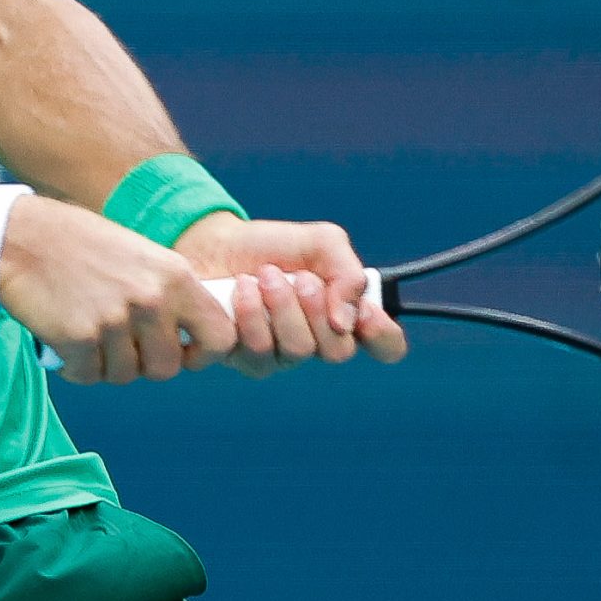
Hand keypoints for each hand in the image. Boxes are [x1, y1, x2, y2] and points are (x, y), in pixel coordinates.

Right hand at [0, 196, 237, 383]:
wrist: (24, 238)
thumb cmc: (83, 248)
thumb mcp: (144, 258)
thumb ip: (171, 296)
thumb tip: (190, 341)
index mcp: (175, 276)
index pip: (221, 338)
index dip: (204, 355)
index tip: (182, 353)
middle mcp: (151, 299)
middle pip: (167, 368)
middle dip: (144, 363)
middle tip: (119, 342)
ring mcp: (115, 320)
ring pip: (126, 375)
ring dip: (107, 363)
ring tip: (89, 331)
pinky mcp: (79, 338)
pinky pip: (89, 375)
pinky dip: (76, 366)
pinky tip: (66, 337)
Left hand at [172, 214, 407, 377]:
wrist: (215, 242)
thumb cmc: (272, 245)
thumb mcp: (321, 242)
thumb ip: (348, 273)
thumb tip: (346, 321)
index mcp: (345, 315)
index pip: (385, 347)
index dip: (383, 336)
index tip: (366, 312)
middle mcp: (317, 341)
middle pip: (338, 351)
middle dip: (317, 307)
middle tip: (299, 277)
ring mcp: (281, 355)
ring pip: (297, 350)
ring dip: (281, 305)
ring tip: (264, 276)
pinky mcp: (244, 358)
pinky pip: (258, 352)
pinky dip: (250, 313)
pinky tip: (240, 290)